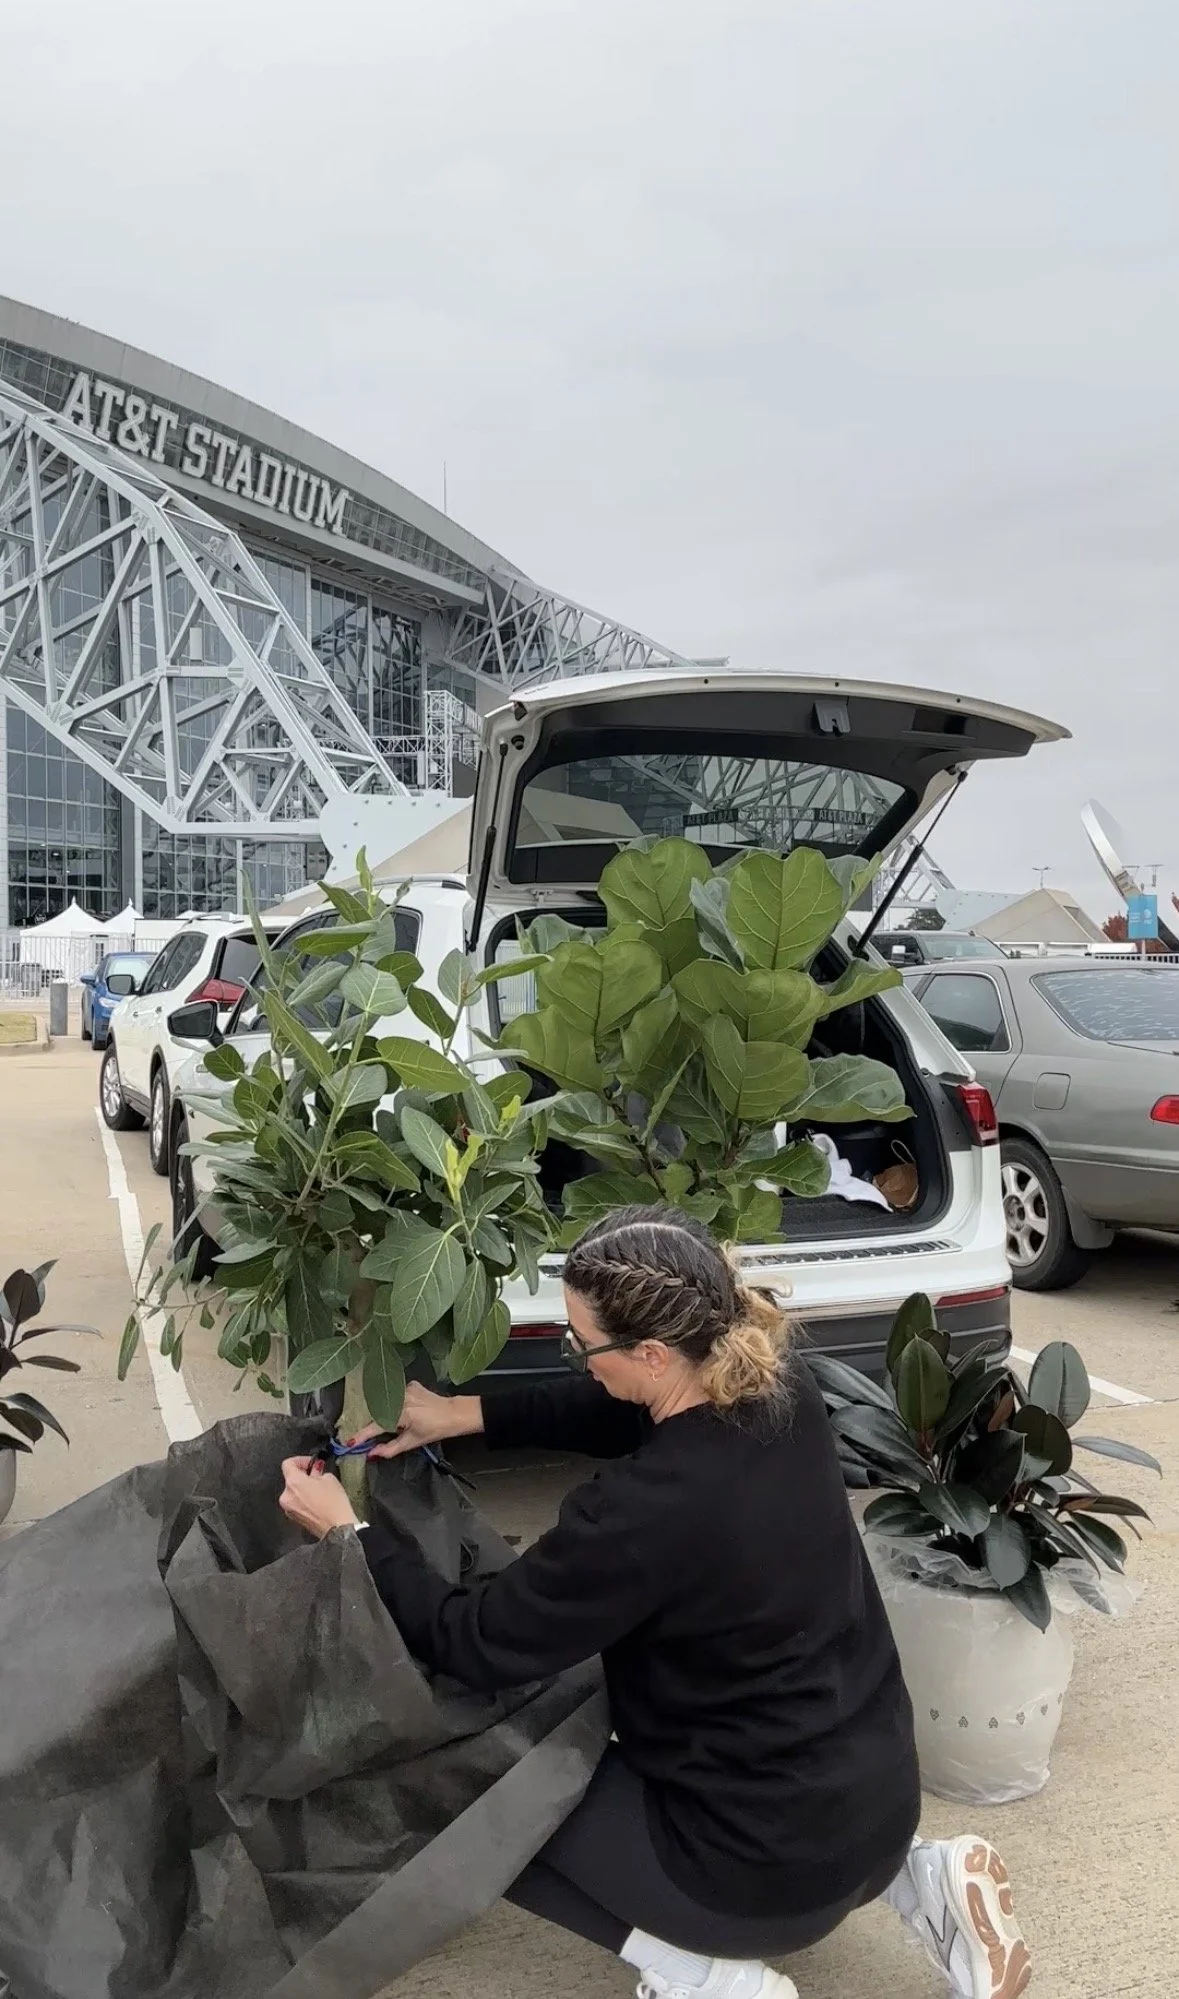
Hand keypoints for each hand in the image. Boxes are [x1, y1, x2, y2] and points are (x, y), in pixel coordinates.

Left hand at [279, 1455, 360, 1538]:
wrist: (337, 1528)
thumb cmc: (334, 1504)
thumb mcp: (330, 1479)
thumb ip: (319, 1472)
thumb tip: (315, 1471)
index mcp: (293, 1483)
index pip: (288, 1464)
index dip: (300, 1460)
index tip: (311, 1463)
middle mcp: (287, 1496)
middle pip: (291, 1479)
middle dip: (304, 1475)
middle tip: (318, 1475)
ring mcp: (289, 1509)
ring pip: (293, 1492)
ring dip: (304, 1488)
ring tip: (319, 1489)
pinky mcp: (294, 1518)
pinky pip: (296, 1503)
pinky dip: (304, 1499)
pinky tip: (318, 1501)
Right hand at [347, 1384, 481, 1459]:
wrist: (454, 1413)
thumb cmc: (435, 1430)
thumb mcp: (412, 1442)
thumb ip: (390, 1449)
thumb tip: (371, 1454)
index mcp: (402, 1413)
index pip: (376, 1425)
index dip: (362, 1435)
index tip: (350, 1442)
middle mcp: (401, 1397)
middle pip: (378, 1412)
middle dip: (374, 1424)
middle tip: (374, 1435)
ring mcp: (406, 1388)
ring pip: (386, 1402)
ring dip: (385, 1413)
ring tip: (397, 1422)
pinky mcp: (410, 1383)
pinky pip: (396, 1394)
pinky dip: (396, 1402)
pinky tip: (405, 1409)